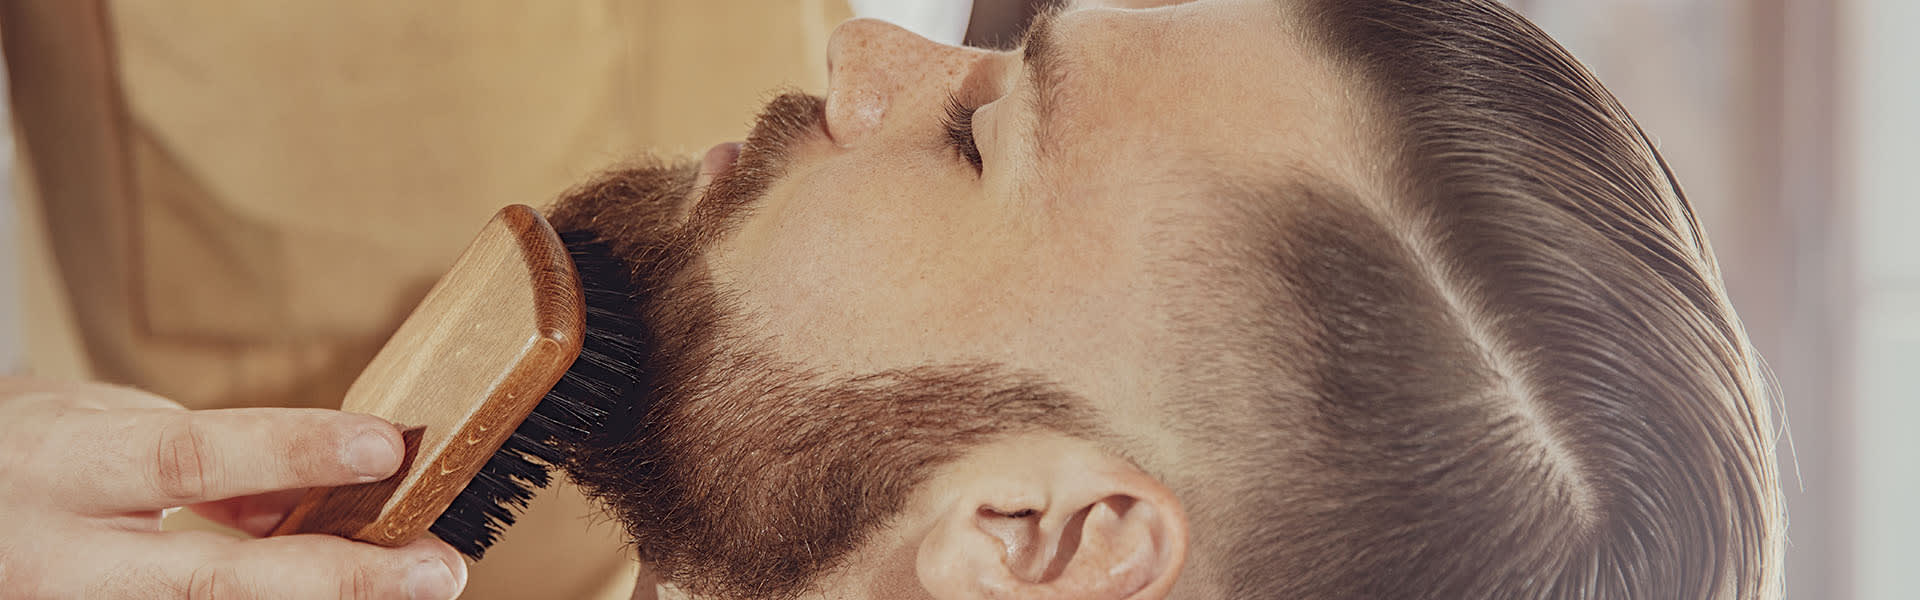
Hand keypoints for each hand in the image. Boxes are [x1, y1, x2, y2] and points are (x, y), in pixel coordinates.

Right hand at [0, 378, 467, 598]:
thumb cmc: (35, 460)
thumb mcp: (105, 428)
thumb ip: (207, 456)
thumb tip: (322, 481)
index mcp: (65, 468)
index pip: (193, 456)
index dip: (292, 451)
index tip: (386, 447)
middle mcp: (65, 561)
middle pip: (218, 580)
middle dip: (341, 578)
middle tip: (438, 571)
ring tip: (414, 587)